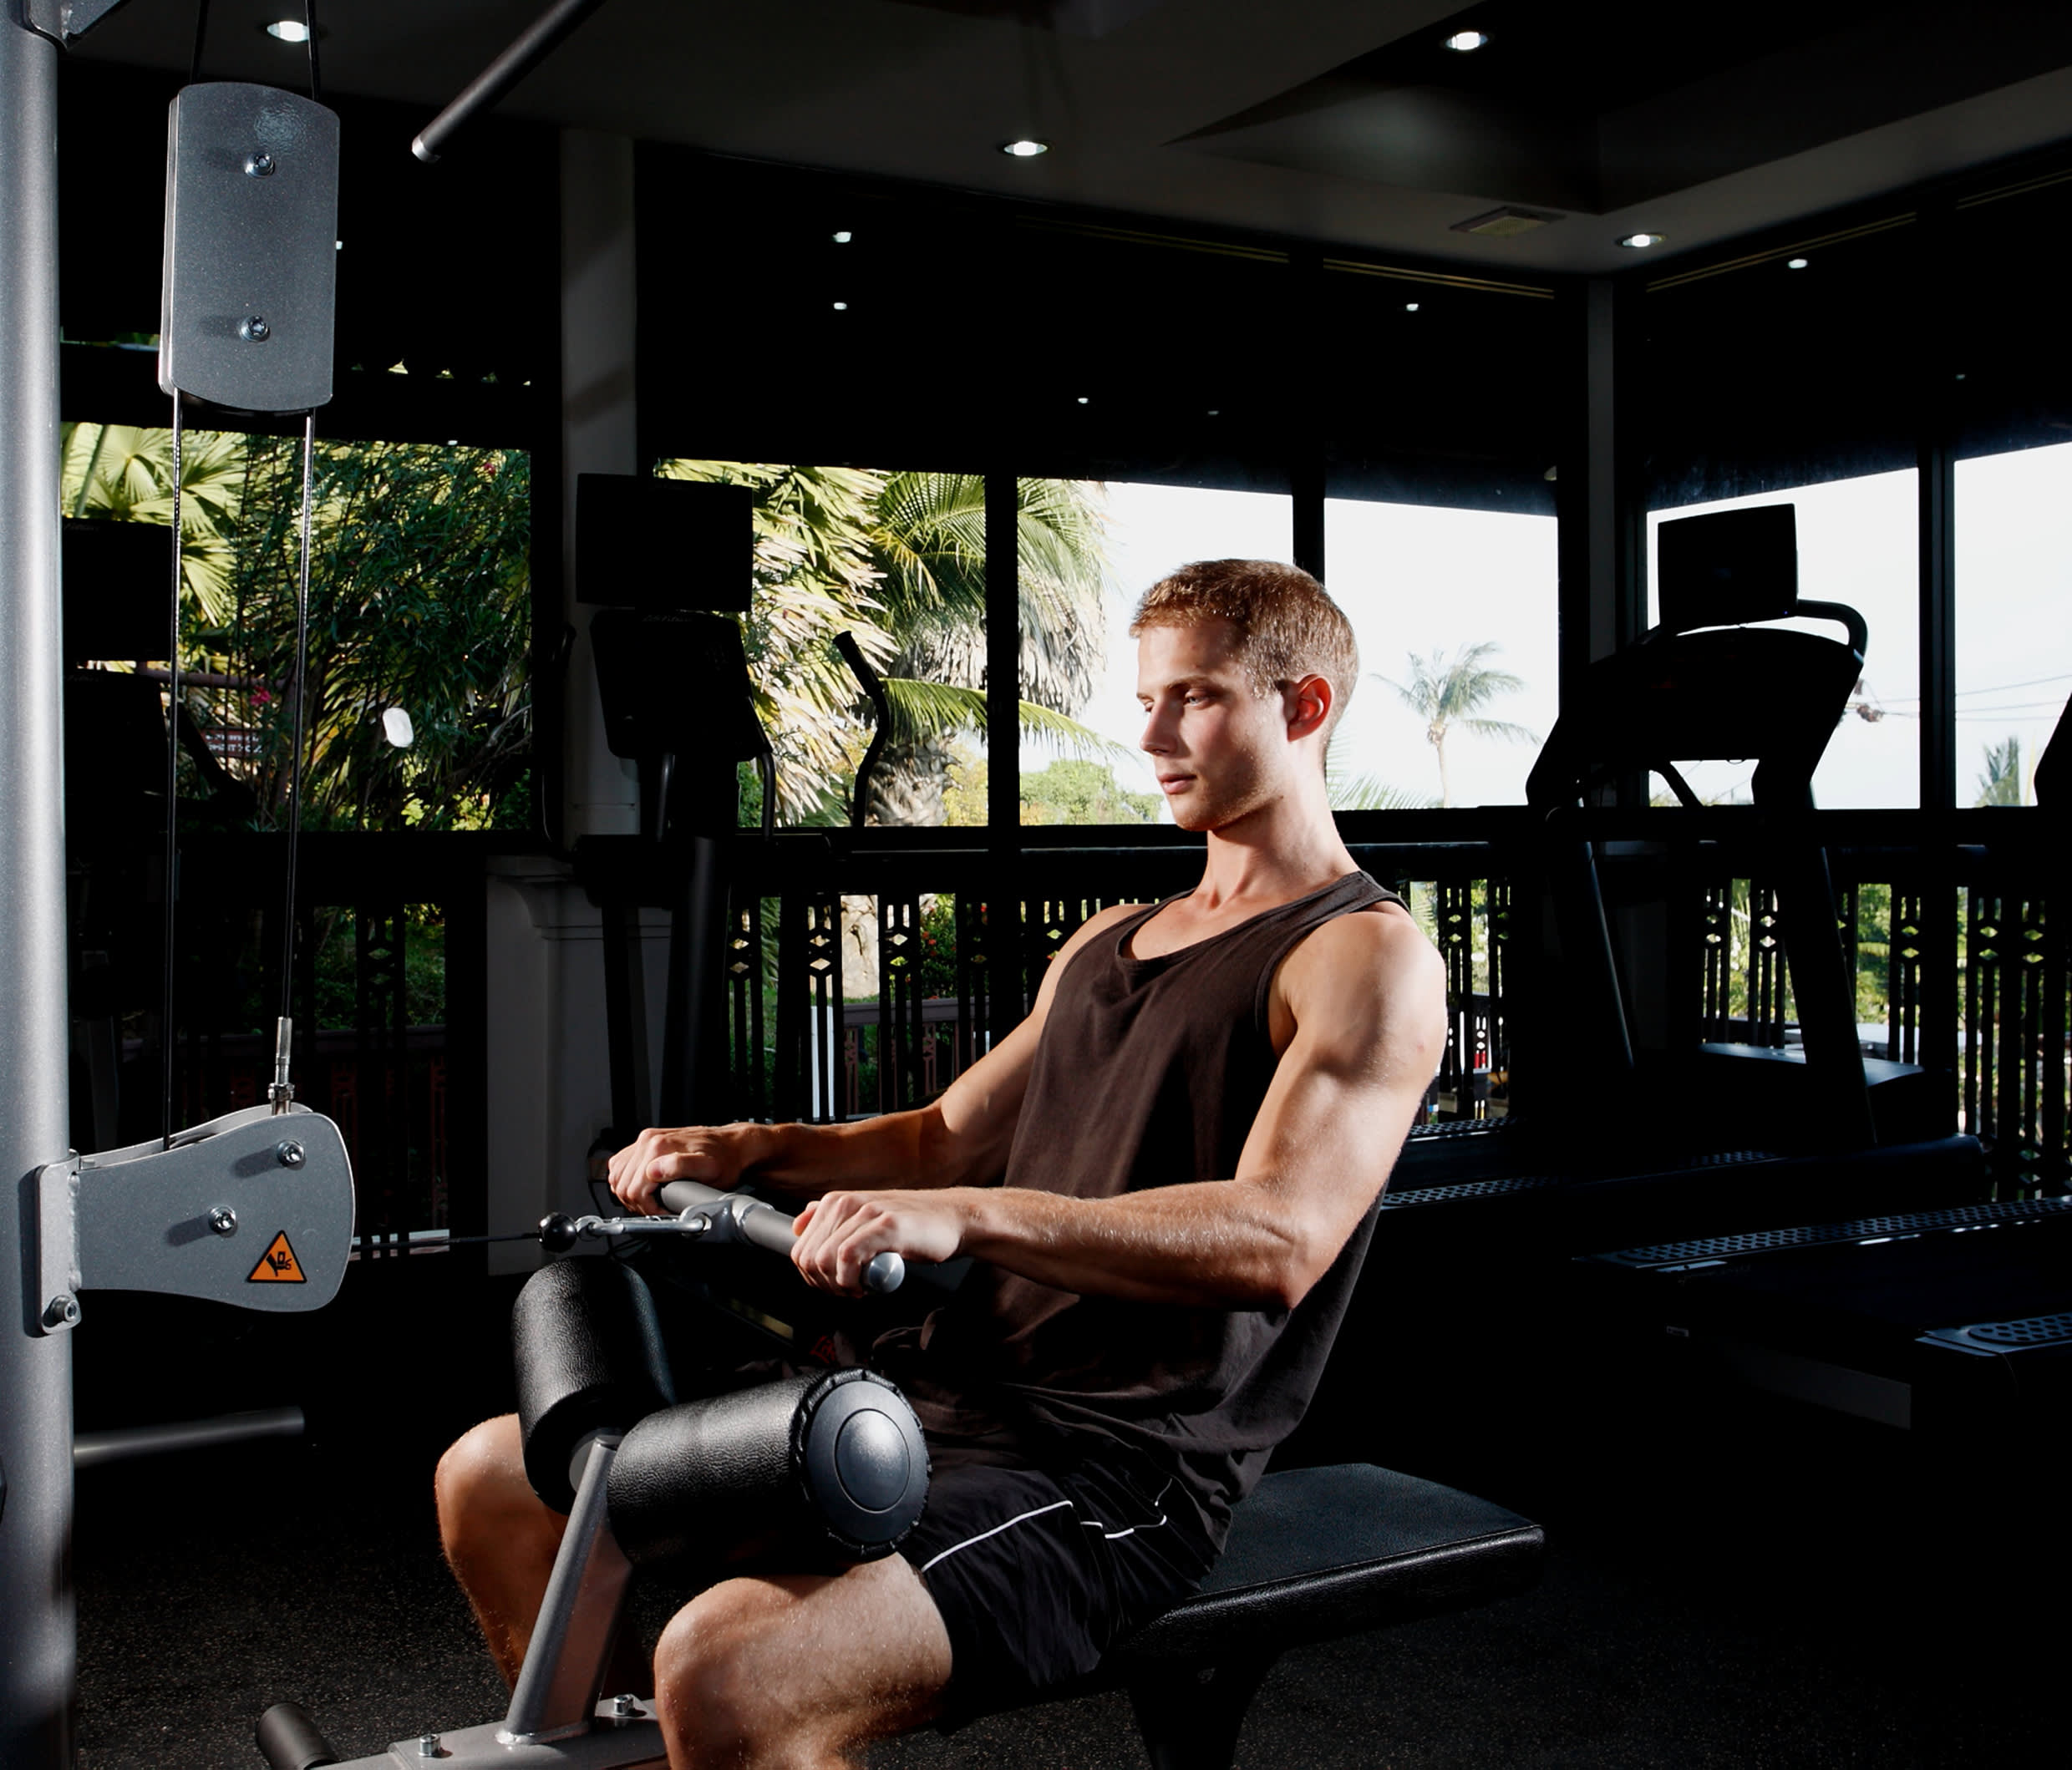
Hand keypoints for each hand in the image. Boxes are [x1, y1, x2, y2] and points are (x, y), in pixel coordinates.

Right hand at [605, 1124, 759, 1214]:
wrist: (731, 1146)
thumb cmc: (723, 1160)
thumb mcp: (709, 1169)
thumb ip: (681, 1168)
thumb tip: (653, 1172)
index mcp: (658, 1148)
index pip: (634, 1189)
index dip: (647, 1209)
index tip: (663, 1213)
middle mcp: (648, 1140)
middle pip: (623, 1184)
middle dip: (638, 1204)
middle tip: (658, 1211)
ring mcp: (645, 1140)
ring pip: (617, 1176)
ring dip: (629, 1194)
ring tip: (650, 1202)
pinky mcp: (645, 1143)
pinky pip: (620, 1165)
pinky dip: (625, 1180)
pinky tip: (642, 1188)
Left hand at [790, 1188, 970, 1294]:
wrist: (953, 1219)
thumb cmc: (912, 1225)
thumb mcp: (866, 1218)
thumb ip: (833, 1219)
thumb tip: (798, 1225)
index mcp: (837, 1202)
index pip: (799, 1249)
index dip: (813, 1278)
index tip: (834, 1286)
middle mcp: (846, 1202)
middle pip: (808, 1258)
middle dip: (824, 1285)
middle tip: (848, 1291)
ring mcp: (866, 1212)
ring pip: (824, 1259)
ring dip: (838, 1286)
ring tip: (859, 1289)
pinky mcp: (885, 1224)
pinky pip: (847, 1258)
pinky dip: (851, 1280)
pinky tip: (868, 1285)